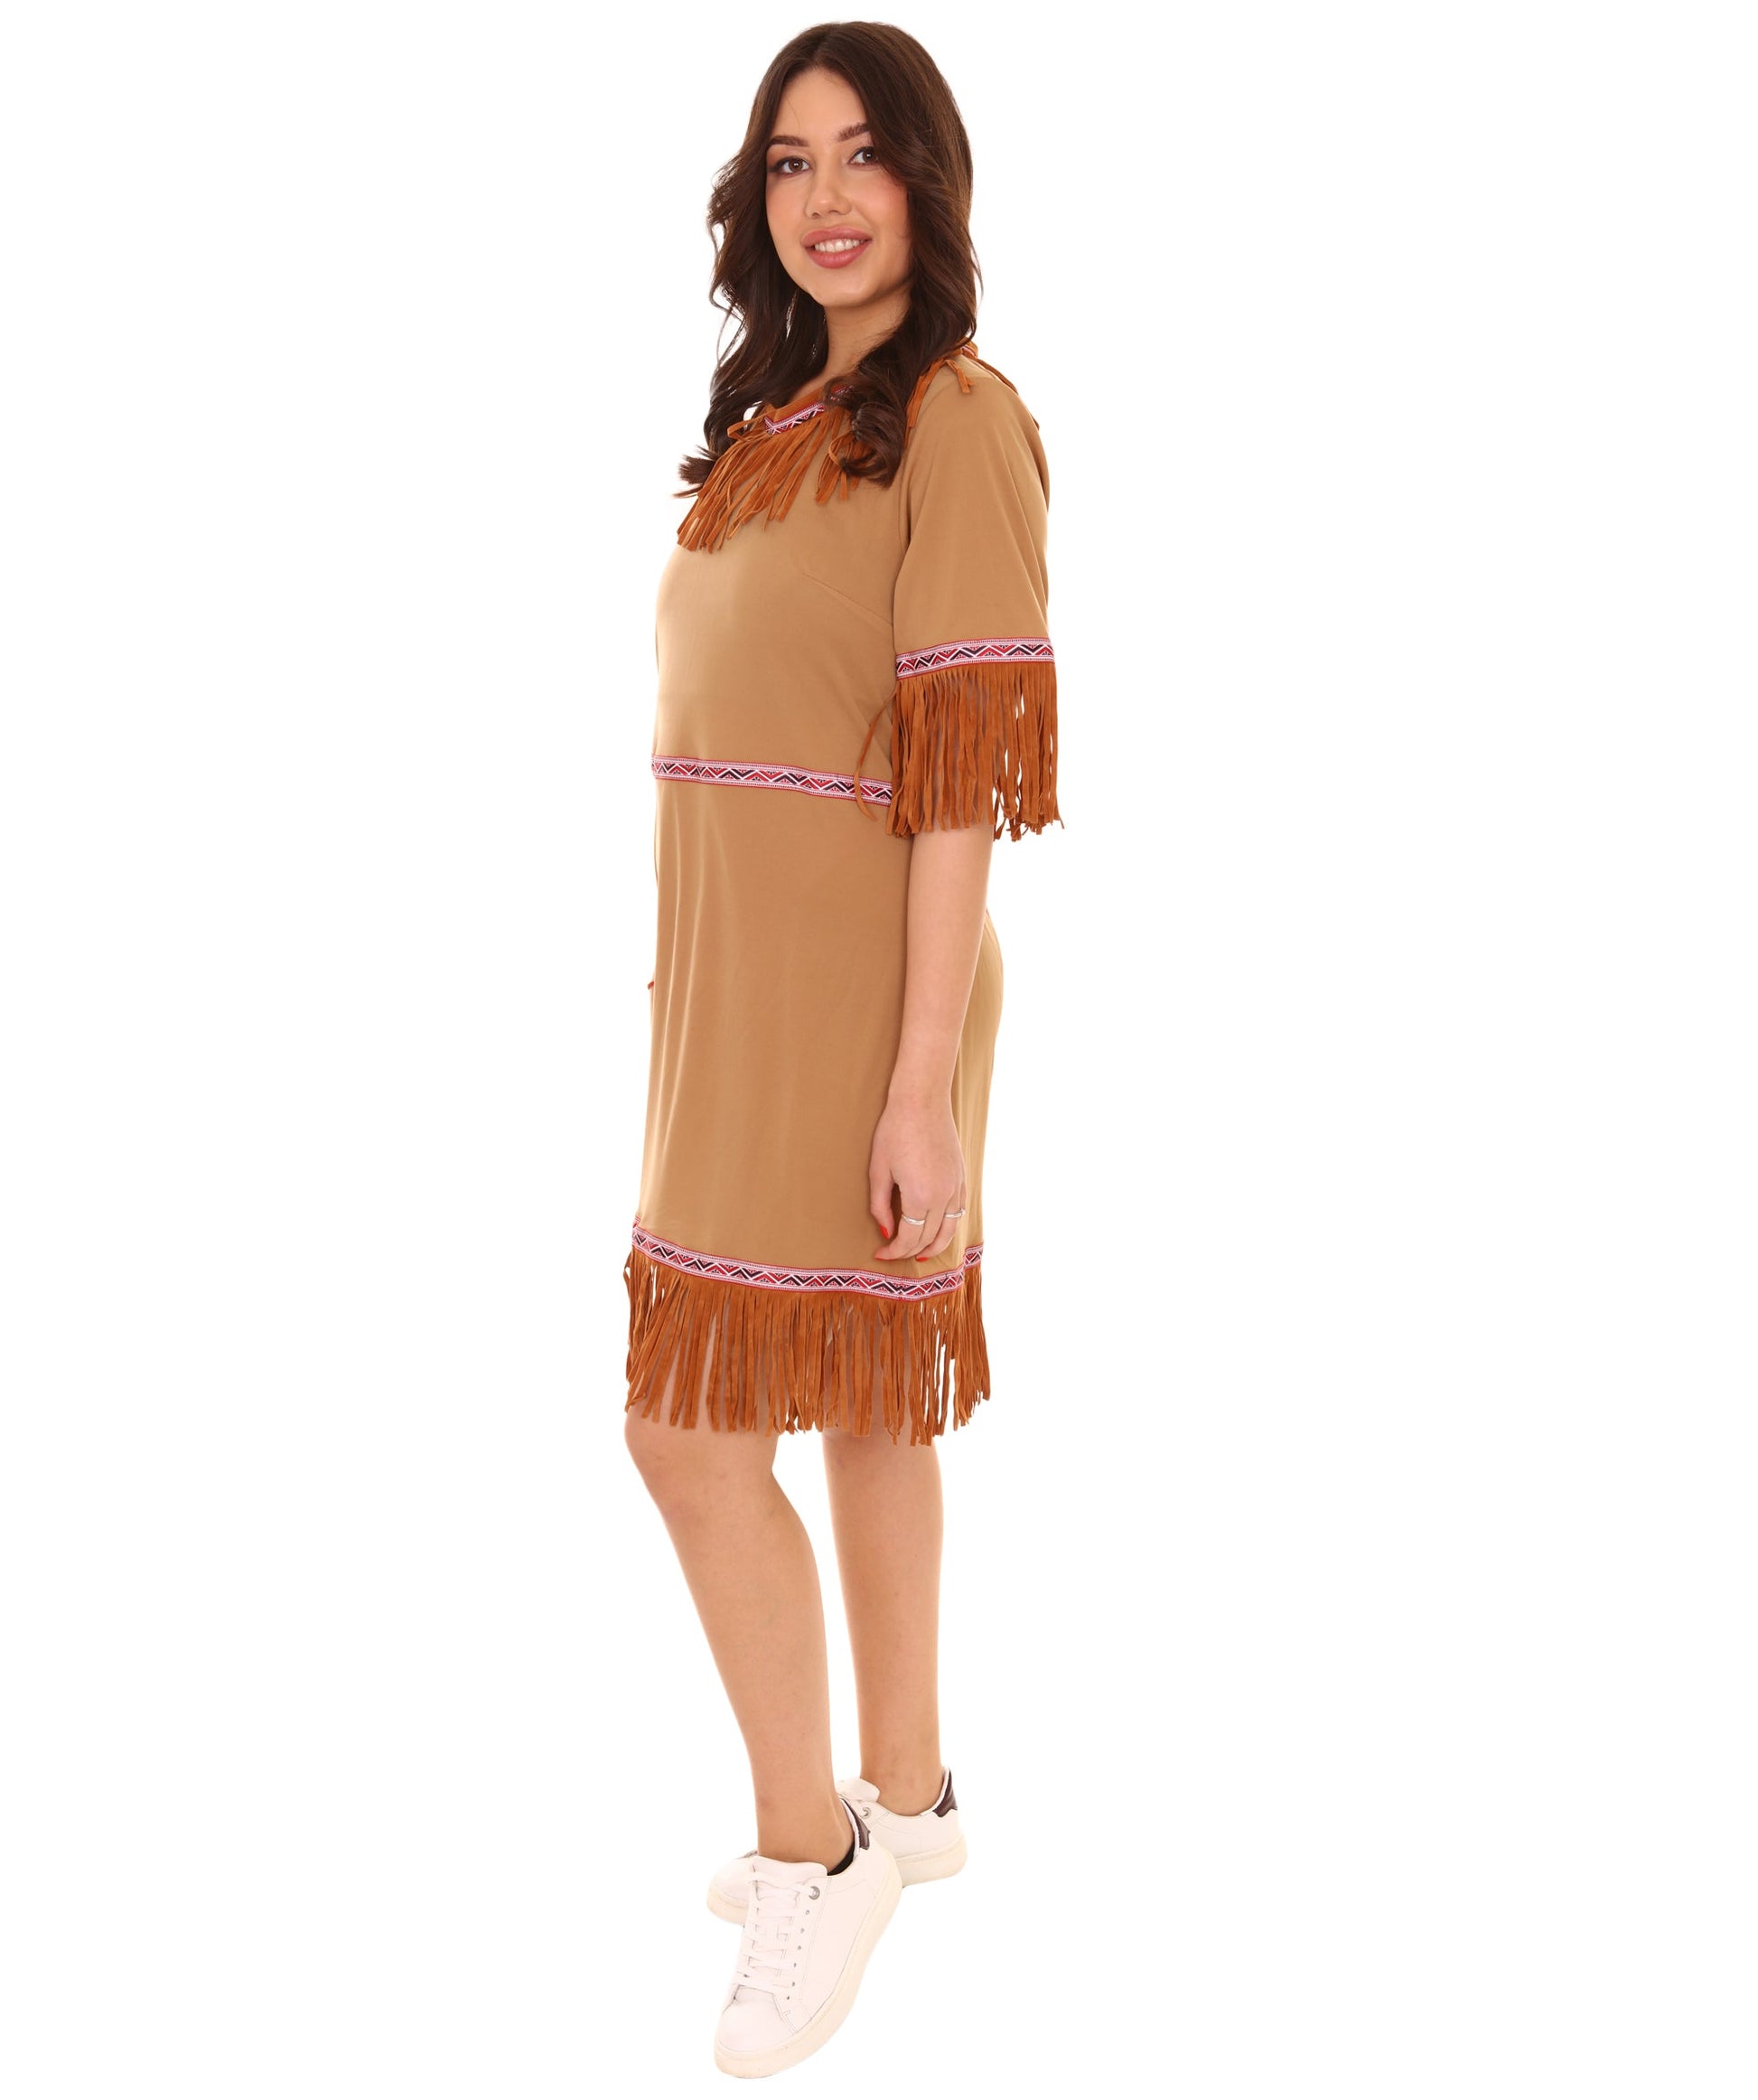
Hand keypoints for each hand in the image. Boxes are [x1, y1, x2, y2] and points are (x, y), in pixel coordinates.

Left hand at [869, 1089, 966, 1263]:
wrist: (922, 1101)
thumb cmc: (894, 1131)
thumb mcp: (879, 1170)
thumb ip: (881, 1205)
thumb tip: (886, 1231)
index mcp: (919, 1197)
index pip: (909, 1238)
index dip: (893, 1251)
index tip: (880, 1254)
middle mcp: (943, 1197)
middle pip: (929, 1238)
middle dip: (910, 1251)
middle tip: (894, 1254)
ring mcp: (955, 1188)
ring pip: (950, 1230)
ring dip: (935, 1246)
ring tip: (920, 1253)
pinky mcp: (961, 1178)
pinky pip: (959, 1213)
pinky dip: (948, 1228)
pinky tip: (937, 1231)